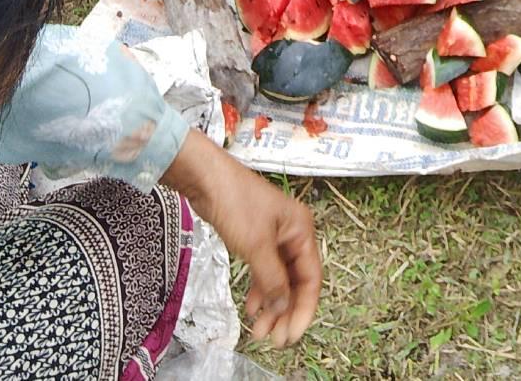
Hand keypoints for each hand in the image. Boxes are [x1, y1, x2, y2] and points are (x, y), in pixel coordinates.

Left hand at [164, 130, 320, 344]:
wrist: (209, 180)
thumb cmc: (238, 205)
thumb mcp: (257, 246)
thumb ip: (272, 280)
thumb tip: (284, 308)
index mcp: (302, 231)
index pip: (312, 278)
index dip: (304, 309)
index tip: (291, 335)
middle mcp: (293, 235)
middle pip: (297, 282)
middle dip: (287, 312)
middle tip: (274, 340)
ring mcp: (275, 237)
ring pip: (280, 280)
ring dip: (272, 306)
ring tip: (259, 331)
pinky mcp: (257, 239)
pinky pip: (266, 272)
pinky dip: (260, 291)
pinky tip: (251, 309)